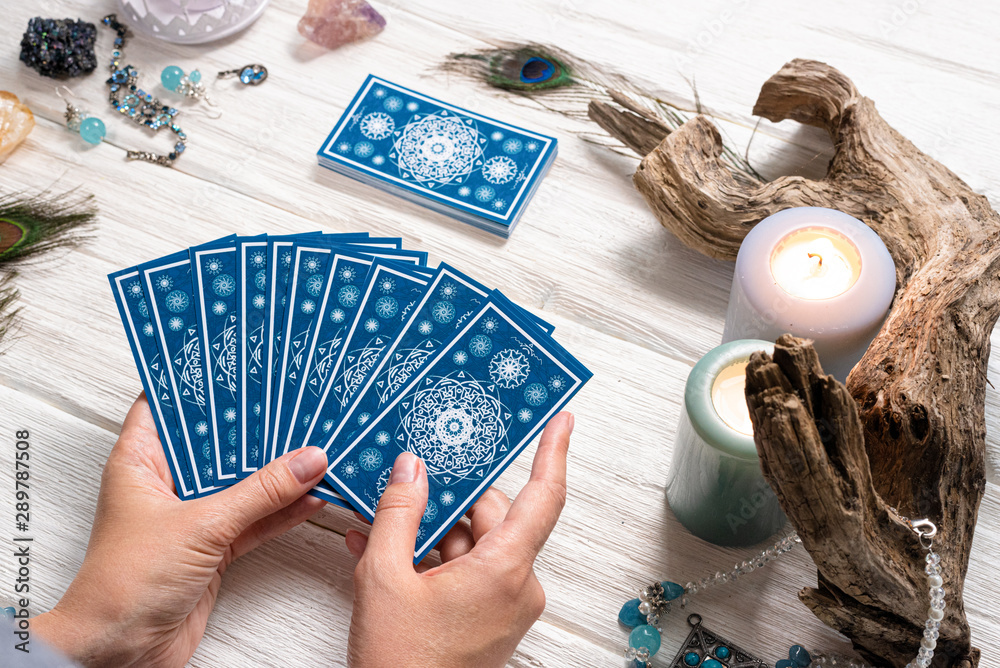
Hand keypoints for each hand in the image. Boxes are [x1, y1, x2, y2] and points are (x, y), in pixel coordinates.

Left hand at [32, 393, 329, 666]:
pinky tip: (313, 496)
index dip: (203, 384)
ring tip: (319, 447)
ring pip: (244, 483)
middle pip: (218, 444)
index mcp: (142, 462)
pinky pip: (256, 519)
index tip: (245, 366)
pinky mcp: (214, 548)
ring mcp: (193, 516)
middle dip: (258, 429)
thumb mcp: (202, 526)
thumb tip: (308, 460)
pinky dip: (284, 510)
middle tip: (297, 403)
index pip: (171, 405)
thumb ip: (260, 493)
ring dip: (280, 472)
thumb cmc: (125, 584)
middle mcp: (167, 484)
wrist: (119, 652)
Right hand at [345, 412, 574, 667]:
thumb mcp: (383, 577)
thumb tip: (411, 468)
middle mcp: (516, 586)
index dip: (554, 453)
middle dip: (449, 500)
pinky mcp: (492, 620)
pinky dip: (433, 559)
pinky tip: (387, 551)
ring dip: (431, 532)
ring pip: (475, 544)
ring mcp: (506, 606)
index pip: (543, 497)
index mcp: (504, 571)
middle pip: (493, 517)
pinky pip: (469, 571)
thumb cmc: (401, 664)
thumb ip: (398, 513)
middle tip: (410, 482)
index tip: (563, 420)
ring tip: (380, 525)